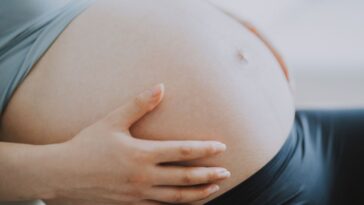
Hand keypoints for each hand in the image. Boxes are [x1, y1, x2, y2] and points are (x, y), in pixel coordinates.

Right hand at [46, 83, 229, 204]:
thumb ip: (139, 104)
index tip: (222, 147)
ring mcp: (139, 194)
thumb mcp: (112, 121)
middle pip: (185, 177)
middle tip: (227, 172)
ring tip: (215, 189)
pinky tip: (188, 202)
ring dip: (199, 193)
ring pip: (176, 197)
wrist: (63, 175)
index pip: (182, 152)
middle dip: (208, 175)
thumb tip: (160, 87)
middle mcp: (144, 177)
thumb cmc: (87, 145)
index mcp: (142, 154)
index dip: (205, 149)